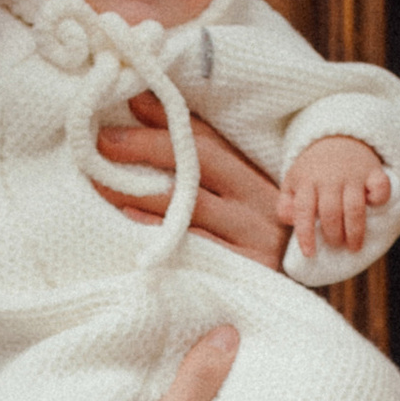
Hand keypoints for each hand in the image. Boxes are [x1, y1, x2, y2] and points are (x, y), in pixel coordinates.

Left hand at [94, 95, 285, 268]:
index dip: (169, 122)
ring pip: (193, 208)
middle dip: (148, 150)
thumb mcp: (238, 197)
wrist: (299, 297)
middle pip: (200, 168)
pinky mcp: (243, 276)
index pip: (210, 143)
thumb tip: (143, 107)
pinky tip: (129, 220)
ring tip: (100, 181)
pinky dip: (160, 233)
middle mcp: (256, 208)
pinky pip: (195, 250)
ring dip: (141, 192)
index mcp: (255, 182)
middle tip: (101, 143)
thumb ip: (199, 158)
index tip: (127, 103)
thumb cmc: (256, 240)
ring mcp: (251, 243)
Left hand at [279, 134, 390, 264]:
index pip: (303, 210)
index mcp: (307, 181)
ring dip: (355, 231)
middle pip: (331, 212)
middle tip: (336, 245)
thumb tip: (290, 221)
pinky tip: (373, 208)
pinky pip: (380, 188)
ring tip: (354, 246)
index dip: (306, 234)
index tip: (309, 254)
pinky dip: (379, 200)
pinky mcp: (373, 172)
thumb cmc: (313, 169)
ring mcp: (353, 174)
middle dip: (333, 235)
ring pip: (355, 207)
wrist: (338, 137)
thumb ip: (286, 204)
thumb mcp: (293, 182)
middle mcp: (329, 178)